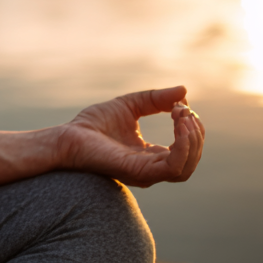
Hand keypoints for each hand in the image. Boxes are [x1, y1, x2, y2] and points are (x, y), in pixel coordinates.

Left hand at [56, 85, 204, 187]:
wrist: (67, 136)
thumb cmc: (93, 124)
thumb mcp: (129, 105)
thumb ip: (155, 99)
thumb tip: (185, 91)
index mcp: (150, 155)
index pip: (185, 148)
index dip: (190, 126)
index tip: (181, 105)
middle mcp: (152, 167)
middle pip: (190, 158)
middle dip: (194, 131)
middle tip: (182, 110)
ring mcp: (147, 172)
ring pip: (186, 167)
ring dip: (192, 140)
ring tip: (183, 117)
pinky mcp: (139, 172)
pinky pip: (173, 168)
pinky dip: (183, 148)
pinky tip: (180, 127)